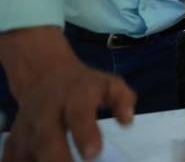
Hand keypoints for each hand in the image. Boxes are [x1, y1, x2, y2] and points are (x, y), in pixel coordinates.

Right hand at [3, 61, 135, 161]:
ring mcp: (26, 128)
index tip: (93, 154)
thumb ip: (122, 99)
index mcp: (74, 96)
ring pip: (25, 154)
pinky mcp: (14, 141)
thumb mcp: (109, 84)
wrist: (44, 76)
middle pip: (47, 140)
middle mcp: (46, 113)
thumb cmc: (85, 86)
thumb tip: (127, 120)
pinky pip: (12, 159)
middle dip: (58, 160)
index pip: (78, 114)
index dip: (85, 134)